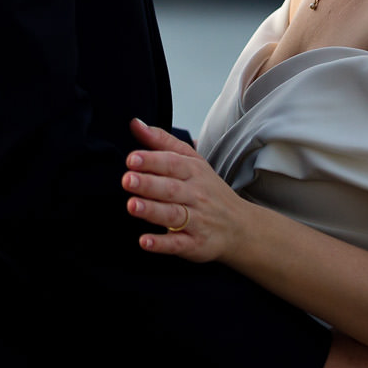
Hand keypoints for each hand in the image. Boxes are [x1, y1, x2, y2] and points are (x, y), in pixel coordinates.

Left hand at [123, 119, 249, 261]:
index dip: (152, 161)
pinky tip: (145, 242)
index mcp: (193, 172)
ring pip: (173, 215)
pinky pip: (178, 244)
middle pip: (170, 188)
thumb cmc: (209, 190)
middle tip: (127, 180)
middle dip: (148, 184)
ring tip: (132, 205)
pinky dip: (162, 244)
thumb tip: (135, 123)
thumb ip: (162, 142)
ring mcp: (197, 221)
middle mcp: (195, 195)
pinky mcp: (195, 244)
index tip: (132, 159)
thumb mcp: (192, 161)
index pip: (172, 163)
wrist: (240, 227)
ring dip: (152, 211)